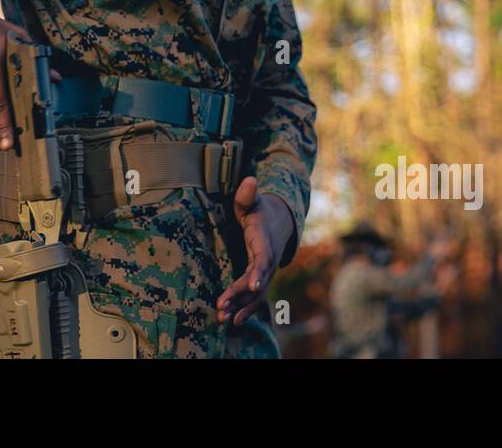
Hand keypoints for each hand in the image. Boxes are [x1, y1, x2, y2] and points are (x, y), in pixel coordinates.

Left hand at [215, 177, 293, 325]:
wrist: (278, 222)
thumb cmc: (259, 210)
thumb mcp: (252, 201)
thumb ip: (247, 195)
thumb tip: (250, 180)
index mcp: (265, 241)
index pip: (264, 259)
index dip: (259, 272)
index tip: (254, 285)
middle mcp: (268, 259)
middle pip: (257, 280)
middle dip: (241, 295)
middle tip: (222, 306)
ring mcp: (267, 271)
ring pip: (256, 293)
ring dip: (241, 306)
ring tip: (223, 319)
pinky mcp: (262, 278)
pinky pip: (255, 296)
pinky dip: (245, 308)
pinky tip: (232, 321)